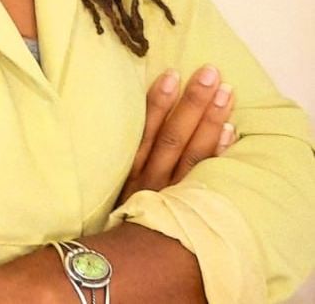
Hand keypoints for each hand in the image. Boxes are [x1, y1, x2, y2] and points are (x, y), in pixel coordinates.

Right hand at [115, 64, 236, 206]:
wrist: (117, 263)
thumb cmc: (115, 217)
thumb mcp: (107, 185)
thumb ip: (120, 154)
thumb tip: (124, 116)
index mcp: (130, 170)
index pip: (147, 129)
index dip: (158, 101)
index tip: (172, 73)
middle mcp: (151, 179)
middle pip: (175, 136)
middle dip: (193, 103)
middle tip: (211, 74)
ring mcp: (170, 194)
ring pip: (193, 154)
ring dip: (210, 121)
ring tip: (225, 93)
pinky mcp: (184, 207)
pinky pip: (205, 179)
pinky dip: (217, 154)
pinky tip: (229, 131)